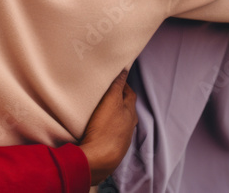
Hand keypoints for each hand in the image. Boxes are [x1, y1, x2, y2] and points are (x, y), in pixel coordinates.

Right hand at [79, 69, 137, 184]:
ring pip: (119, 120)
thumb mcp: (111, 101)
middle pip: (126, 107)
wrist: (99, 159)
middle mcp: (129, 125)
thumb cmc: (105, 128)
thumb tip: (124, 69)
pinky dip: (107, 124)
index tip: (114, 78)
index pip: (130, 94)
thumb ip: (117, 85)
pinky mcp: (112, 146)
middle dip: (119, 98)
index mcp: (130, 113)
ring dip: (112, 112)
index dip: (123, 84)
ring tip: (100, 106)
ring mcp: (121, 137)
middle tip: (107, 90)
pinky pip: (111, 131)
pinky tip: (98, 124)